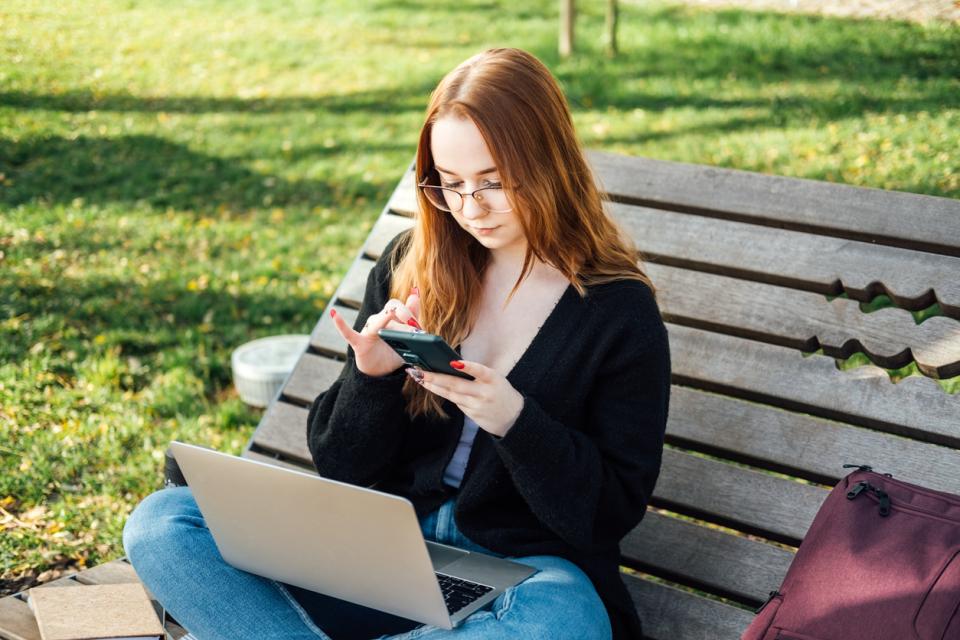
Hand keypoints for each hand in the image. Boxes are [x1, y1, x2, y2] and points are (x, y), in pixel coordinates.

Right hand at [330, 290, 421, 377]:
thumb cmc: (393, 352)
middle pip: (390, 308)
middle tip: (414, 326)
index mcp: (390, 319)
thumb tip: (416, 294)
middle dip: (403, 314)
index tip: (417, 324)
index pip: (398, 306)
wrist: (381, 373)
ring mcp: (368, 331)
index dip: (409, 311)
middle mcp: (378, 322)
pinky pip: (348, 333)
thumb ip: (412, 316)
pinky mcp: (358, 343)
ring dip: (389, 325)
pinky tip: (334, 314)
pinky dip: (340, 324)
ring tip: (401, 335)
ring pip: (376, 321)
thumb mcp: (407, 336)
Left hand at [407, 360, 523, 437]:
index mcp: (494, 379)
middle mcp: (485, 393)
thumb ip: (478, 374)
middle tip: (420, 371)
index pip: (481, 371)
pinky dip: (444, 394)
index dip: (468, 367)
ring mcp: (478, 405)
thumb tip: (451, 367)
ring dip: (434, 386)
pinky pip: (456, 402)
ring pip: (451, 395)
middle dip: (436, 378)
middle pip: (457, 385)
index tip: (453, 363)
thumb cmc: (501, 393)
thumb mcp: (496, 380)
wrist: (514, 418)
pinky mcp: (473, 415)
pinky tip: (432, 387)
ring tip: (420, 378)